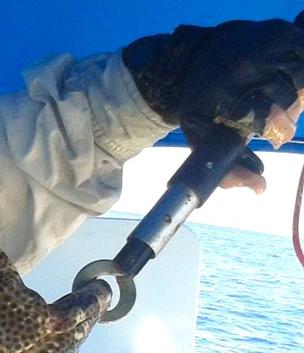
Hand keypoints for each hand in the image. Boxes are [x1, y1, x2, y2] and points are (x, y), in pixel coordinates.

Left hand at [124, 15, 303, 193]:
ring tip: (279, 98)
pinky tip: (289, 79)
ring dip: (296, 93)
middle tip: (275, 118)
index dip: (276, 128)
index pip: (264, 117)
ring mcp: (263, 45)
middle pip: (288, 98)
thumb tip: (260, 188)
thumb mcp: (200, 135)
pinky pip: (303, 53)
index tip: (275, 135)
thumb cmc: (200, 101)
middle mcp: (244, 66)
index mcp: (222, 93)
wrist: (193, 55)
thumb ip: (228, 168)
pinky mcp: (279, 31)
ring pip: (301, 76)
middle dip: (286, 113)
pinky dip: (300, 70)